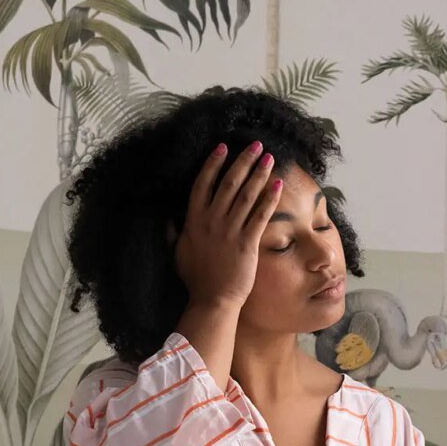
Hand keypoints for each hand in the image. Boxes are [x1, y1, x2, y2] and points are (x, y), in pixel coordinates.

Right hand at [174, 140, 283, 308]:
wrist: (213, 300)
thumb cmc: (196, 279)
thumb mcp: (178, 252)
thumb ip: (174, 232)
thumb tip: (169, 218)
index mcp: (194, 220)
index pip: (203, 183)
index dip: (214, 164)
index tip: (223, 147)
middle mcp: (212, 221)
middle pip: (229, 183)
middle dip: (243, 161)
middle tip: (256, 145)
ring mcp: (230, 231)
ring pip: (247, 195)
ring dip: (259, 174)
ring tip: (270, 159)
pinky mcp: (247, 243)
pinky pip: (260, 216)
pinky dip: (269, 199)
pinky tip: (278, 186)